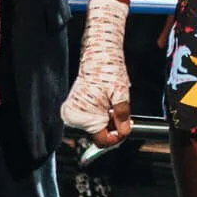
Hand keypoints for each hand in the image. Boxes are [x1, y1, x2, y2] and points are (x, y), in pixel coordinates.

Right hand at [61, 0, 131, 146]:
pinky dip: (99, 115)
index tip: (125, 126)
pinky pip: (89, 120)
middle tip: (118, 111)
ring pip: (95, 128)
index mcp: (84, 116)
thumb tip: (125, 131)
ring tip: (110, 104)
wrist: (97, 55)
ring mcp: (71, 114)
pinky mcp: (72, 109)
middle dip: (112, 126)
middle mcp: (73, 118)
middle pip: (99, 135)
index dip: (117, 136)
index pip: (103, 141)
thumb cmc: (106, 70)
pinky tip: (103, 104)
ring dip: (106, 121)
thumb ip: (123, 115)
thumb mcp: (121, 93)